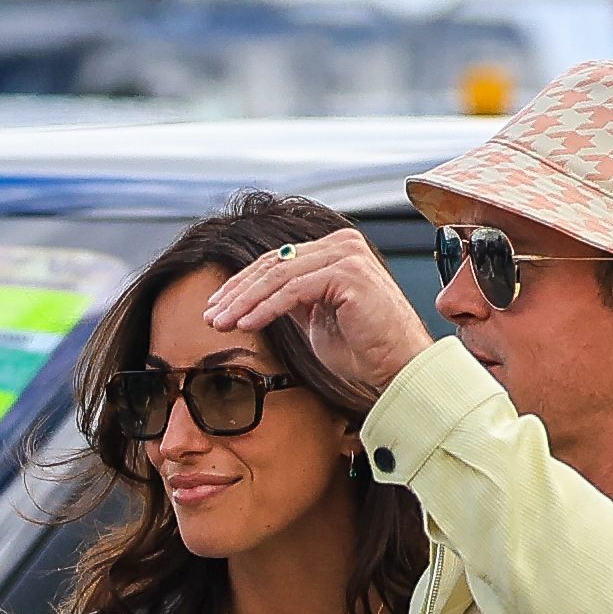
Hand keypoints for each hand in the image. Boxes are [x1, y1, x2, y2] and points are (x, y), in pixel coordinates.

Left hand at [203, 231, 432, 401]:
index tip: (218, 308)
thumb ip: (293, 304)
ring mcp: (345, 255)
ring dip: (244, 301)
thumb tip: (257, 302)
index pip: (278, 262)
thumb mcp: (318, 323)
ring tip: (221, 323)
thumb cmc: (367, 352)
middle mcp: (341, 245)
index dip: (244, 285)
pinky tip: (245, 324)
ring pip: (278, 274)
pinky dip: (265, 307)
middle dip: (237, 291)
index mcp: (335, 251)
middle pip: (274, 263)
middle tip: (211, 315)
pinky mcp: (346, 273)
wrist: (401, 369)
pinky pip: (293, 290)